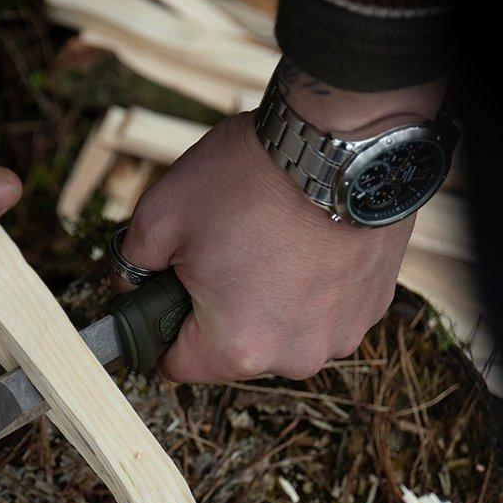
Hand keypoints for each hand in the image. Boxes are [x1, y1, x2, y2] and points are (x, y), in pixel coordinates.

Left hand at [120, 67, 444, 381]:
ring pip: (283, 329)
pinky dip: (312, 283)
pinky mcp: (373, 306)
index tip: (168, 288)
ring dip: (270, 298)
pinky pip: (325, 308)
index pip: (176, 363)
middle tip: (224, 248)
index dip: (161, 324)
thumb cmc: (249, 179)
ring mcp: (342, 334)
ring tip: (269, 239)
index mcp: (237, 349)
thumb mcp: (159, 216)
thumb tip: (129, 288)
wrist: (343, 139)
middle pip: (234, 347)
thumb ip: (131, 266)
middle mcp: (295, 357)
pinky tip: (308, 239)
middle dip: (219, 307)